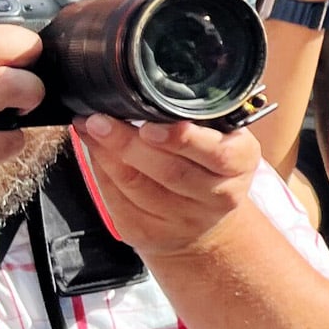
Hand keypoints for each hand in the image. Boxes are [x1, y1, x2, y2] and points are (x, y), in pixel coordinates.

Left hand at [76, 114, 262, 258]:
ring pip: (136, 185)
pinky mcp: (149, 233)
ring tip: (90, 128)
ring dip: (106, 154)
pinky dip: (100, 172)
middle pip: (169, 171)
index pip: (217, 154)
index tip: (150, 126)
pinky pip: (117, 200)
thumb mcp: (219, 138)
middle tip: (100, 120)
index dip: (181, 139)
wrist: (205, 224)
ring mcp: (183, 219)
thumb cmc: (209, 166)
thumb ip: (197, 118)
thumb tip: (146, 95)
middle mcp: (217, 196)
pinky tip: (94, 152)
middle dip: (128, 143)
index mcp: (239, 163)